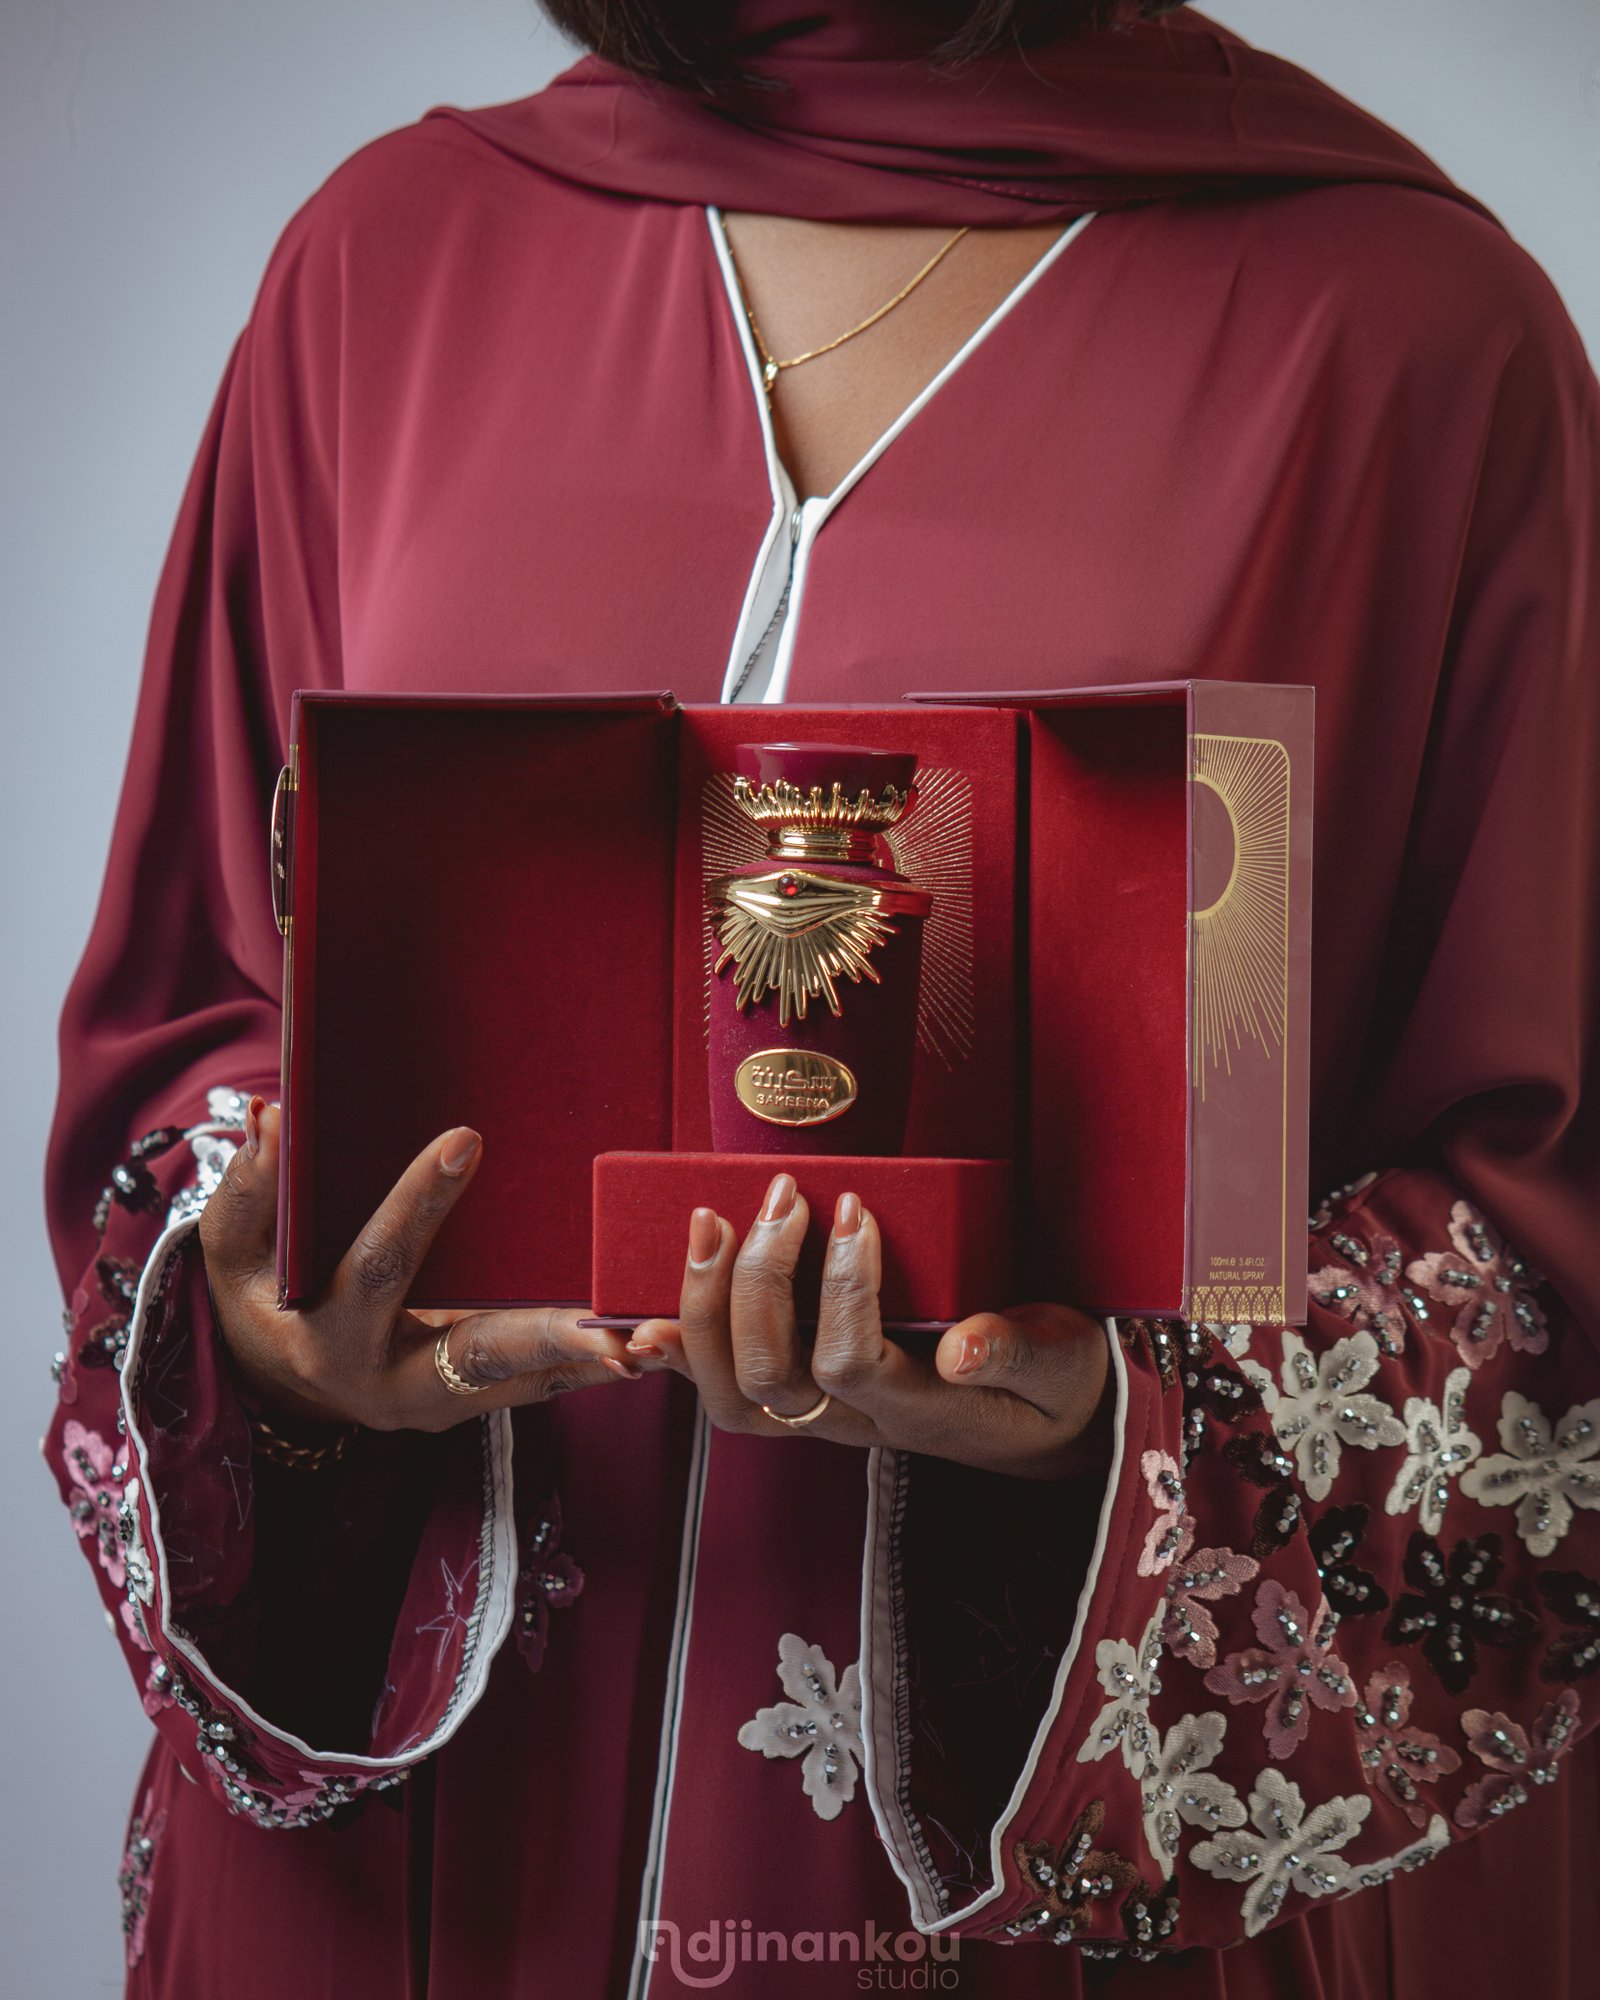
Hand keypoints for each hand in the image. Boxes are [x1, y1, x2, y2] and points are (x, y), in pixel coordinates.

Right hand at [198, 1096, 645, 1433]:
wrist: (282, 1387)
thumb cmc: (261, 1302)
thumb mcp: (236, 1254)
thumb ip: (251, 1190)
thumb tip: (272, 1117)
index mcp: (329, 1338)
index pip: (378, 1268)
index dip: (416, 1205)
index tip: (465, 1138)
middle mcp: (394, 1382)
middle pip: (480, 1355)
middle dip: (549, 1337)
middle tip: (613, 1323)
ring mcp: (445, 1403)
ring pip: (532, 1381)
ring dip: (602, 1357)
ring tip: (666, 1334)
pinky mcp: (483, 1402)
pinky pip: (548, 1382)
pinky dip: (603, 1359)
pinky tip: (661, 1338)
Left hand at [627, 1173, 1112, 1480]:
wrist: (1047, 1426)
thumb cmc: (1054, 1382)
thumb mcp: (1062, 1361)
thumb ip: (1017, 1350)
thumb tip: (966, 1347)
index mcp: (921, 1410)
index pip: (850, 1362)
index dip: (841, 1288)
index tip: (858, 1208)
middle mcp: (857, 1422)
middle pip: (768, 1378)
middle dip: (757, 1282)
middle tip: (780, 1196)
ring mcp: (822, 1416)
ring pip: (730, 1393)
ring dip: (706, 1306)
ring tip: (710, 1220)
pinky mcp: (804, 1398)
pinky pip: (724, 1388)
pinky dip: (681, 1349)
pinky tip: (646, 1314)